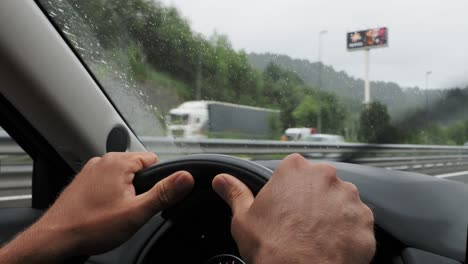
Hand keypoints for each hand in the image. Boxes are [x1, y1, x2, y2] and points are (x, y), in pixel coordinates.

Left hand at [0, 152, 193, 262]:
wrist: (55, 238)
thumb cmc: (90, 226)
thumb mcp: (136, 212)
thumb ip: (164, 193)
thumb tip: (186, 178)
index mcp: (118, 162)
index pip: (153, 160)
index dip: (156, 181)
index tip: (148, 197)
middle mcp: (103, 161)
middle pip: (137, 169)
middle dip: (139, 188)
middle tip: (130, 209)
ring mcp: (91, 170)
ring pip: (122, 176)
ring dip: (124, 192)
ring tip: (115, 213)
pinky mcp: (83, 181)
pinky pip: (107, 183)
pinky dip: (110, 195)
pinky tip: (103, 212)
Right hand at [212, 153, 374, 263]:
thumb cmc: (271, 246)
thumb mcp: (244, 218)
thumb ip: (235, 193)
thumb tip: (221, 179)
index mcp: (295, 169)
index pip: (294, 170)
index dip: (289, 190)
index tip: (285, 206)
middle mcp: (326, 176)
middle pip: (320, 183)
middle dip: (312, 199)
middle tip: (300, 223)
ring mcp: (349, 198)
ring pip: (341, 201)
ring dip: (332, 214)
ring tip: (318, 237)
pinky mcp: (366, 220)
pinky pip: (358, 222)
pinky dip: (348, 232)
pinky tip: (333, 246)